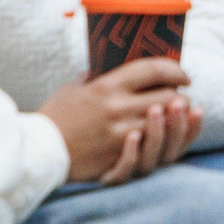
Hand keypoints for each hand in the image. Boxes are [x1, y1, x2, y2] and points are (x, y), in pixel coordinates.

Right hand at [40, 58, 200, 183]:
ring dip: (175, 119)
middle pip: (168, 97)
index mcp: (107, 87)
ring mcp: (121, 135)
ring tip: (174, 115)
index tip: (184, 75)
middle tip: (179, 96)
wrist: (39, 152)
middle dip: (180, 96)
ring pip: (166, 123)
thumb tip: (115, 66)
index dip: (175, 70)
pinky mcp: (120, 157)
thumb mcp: (74, 88)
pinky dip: (163, 139)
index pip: (153, 70)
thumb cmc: (55, 117)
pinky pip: (153, 147)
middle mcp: (118, 109)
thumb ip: (98, 76)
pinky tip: (164, 134)